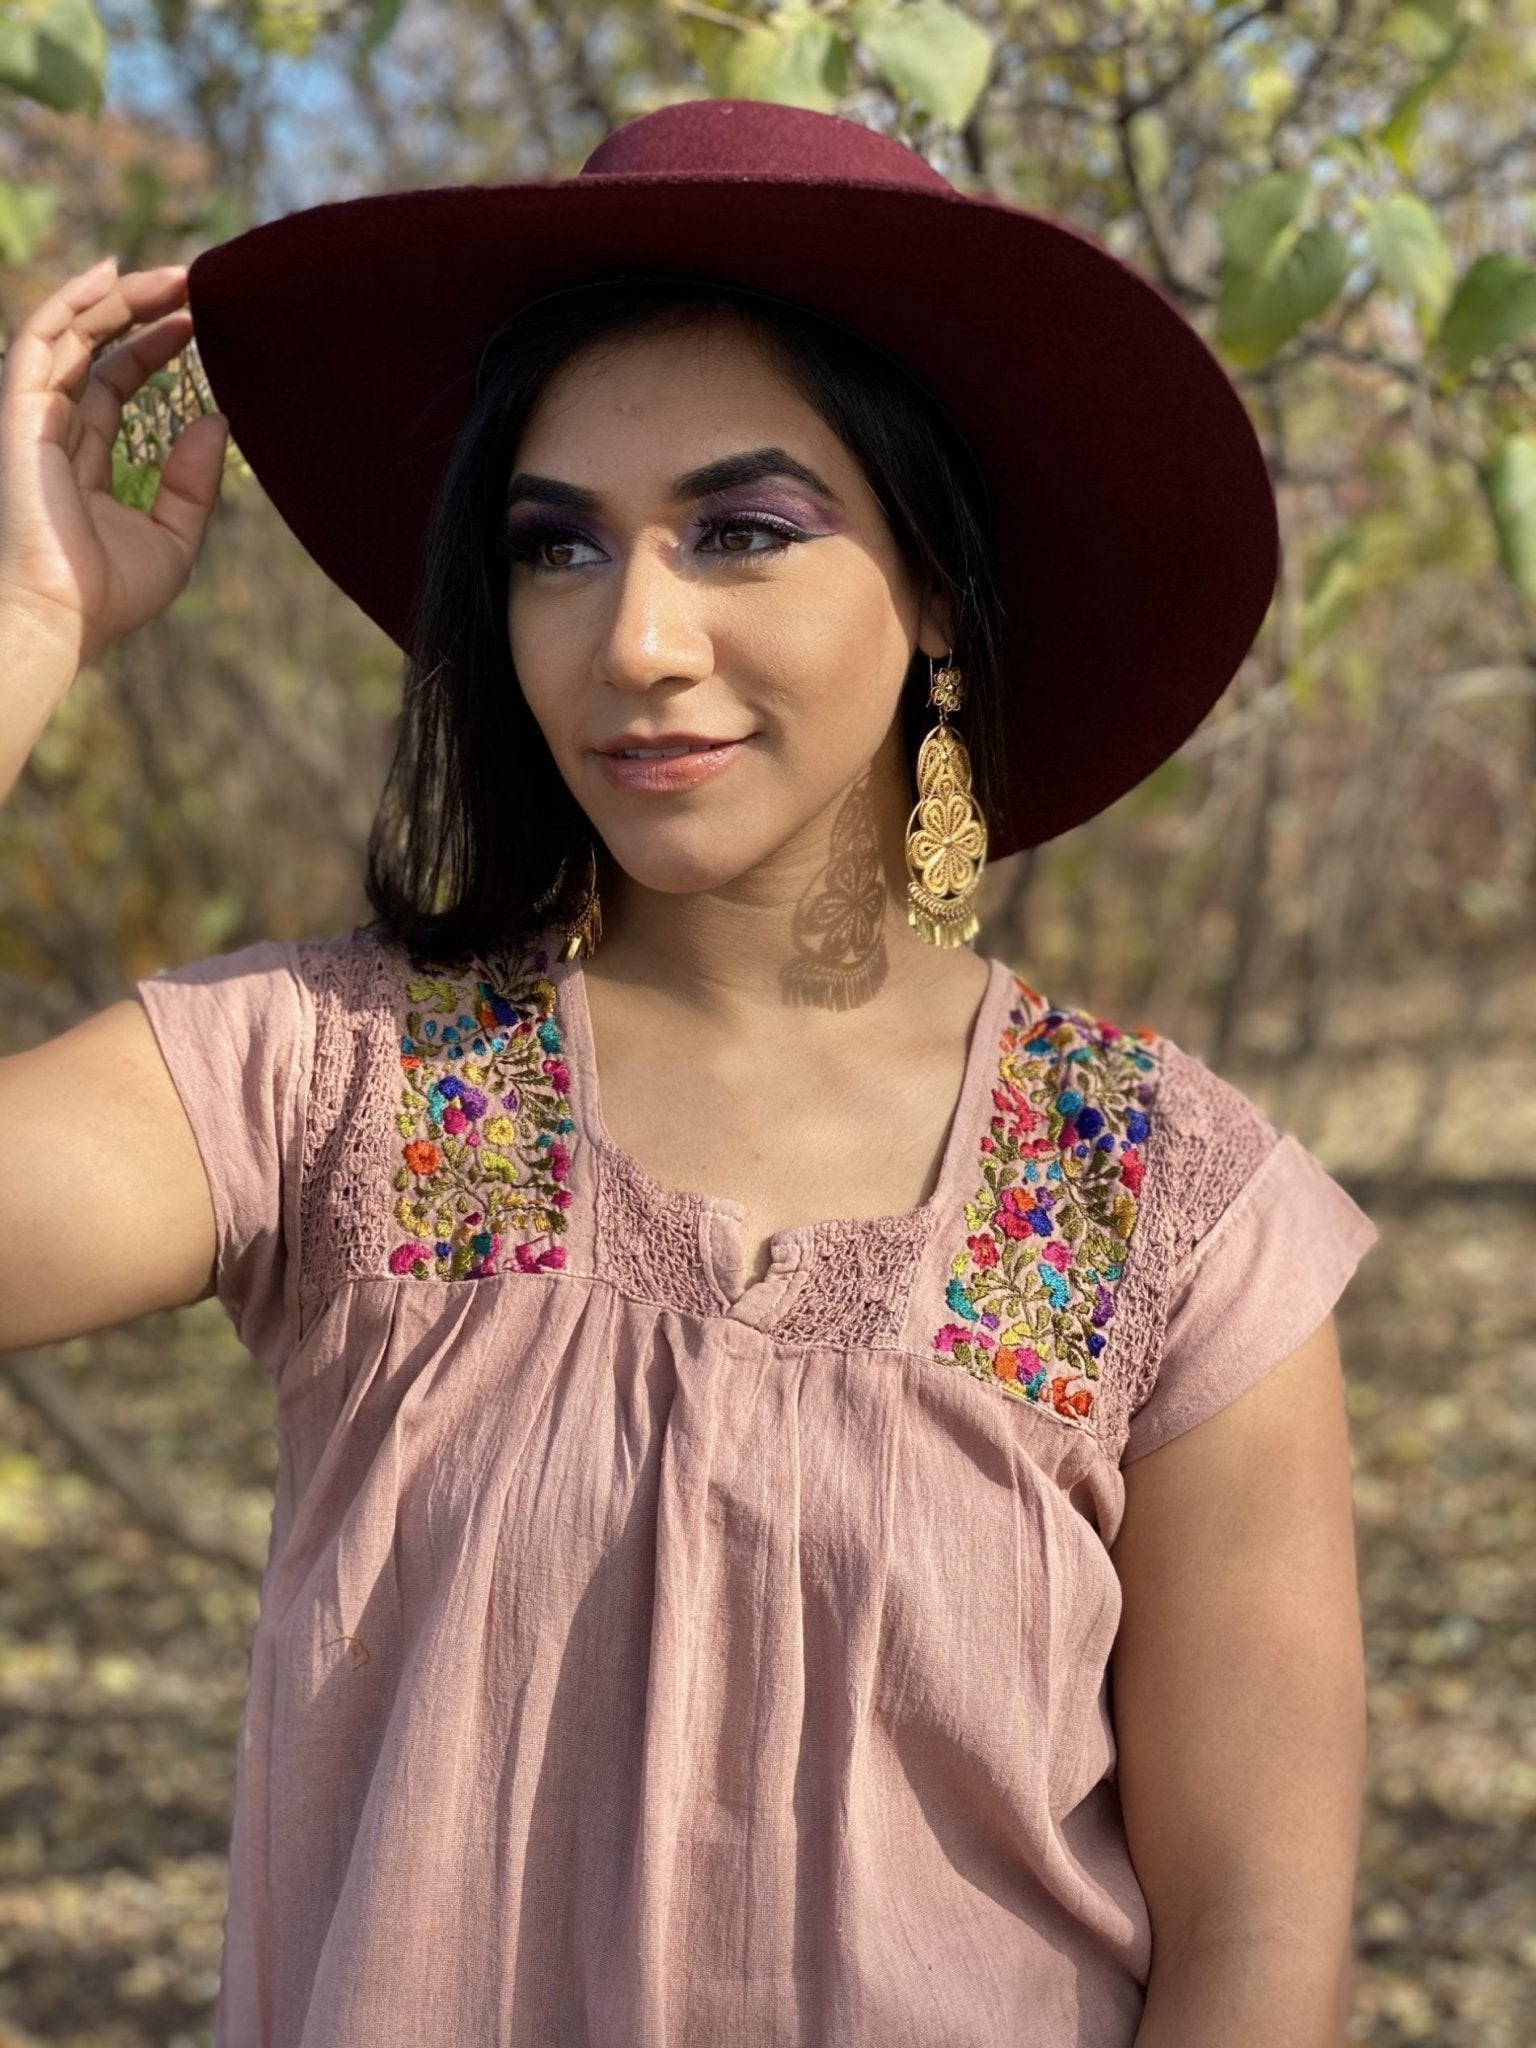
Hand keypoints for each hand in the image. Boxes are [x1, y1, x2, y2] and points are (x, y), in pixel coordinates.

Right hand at [0, 254, 228, 670]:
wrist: (61, 620)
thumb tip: (216, 418)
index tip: (197, 323)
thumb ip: (193, 484)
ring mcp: (31, 419)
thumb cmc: (107, 596)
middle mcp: (51, 432)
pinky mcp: (18, 413)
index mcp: (81, 461)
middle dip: (140, 310)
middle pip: (92, 350)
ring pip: (69, 333)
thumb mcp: (172, 540)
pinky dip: (73, 303)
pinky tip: (112, 276)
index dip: (152, 348)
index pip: (112, 384)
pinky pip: (41, 339)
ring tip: (173, 274)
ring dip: (117, 297)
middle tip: (192, 282)